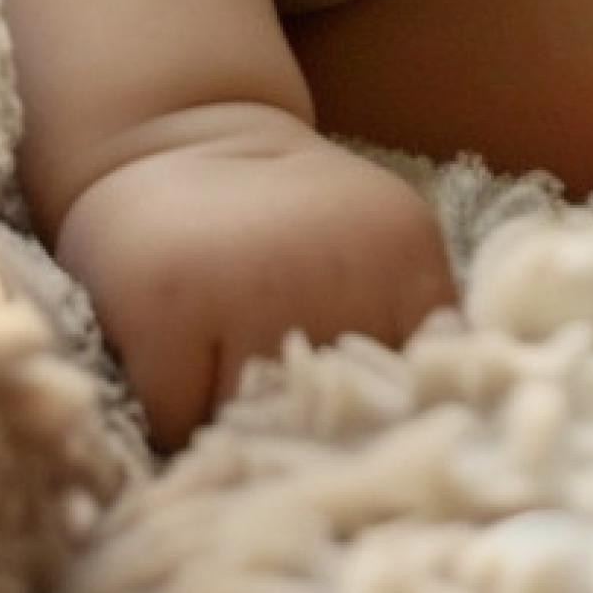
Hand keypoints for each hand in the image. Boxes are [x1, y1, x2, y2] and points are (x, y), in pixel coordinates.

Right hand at [51, 105, 458, 450]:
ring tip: (234, 410)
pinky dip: (177, 426)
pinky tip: (179, 385)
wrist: (182, 135)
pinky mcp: (167, 306)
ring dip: (243, 445)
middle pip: (337, 421)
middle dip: (318, 447)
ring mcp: (247, 285)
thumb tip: (408, 455)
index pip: (424, 384)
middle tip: (294, 442)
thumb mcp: (375, 250)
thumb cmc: (286, 217)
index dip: (399, 431)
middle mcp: (334, 266)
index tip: (380, 457)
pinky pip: (181, 424)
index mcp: (401, 253)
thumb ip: (403, 330)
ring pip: (257, 433)